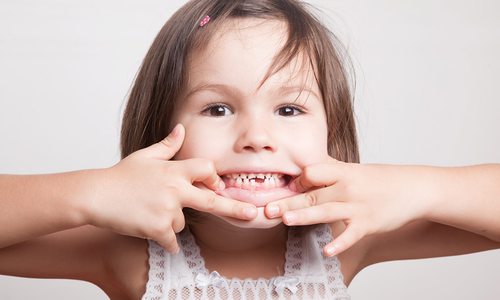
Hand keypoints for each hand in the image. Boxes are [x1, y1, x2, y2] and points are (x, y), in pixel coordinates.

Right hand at [86, 124, 256, 252]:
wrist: (95, 195)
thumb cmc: (120, 176)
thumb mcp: (145, 156)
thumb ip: (167, 145)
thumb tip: (181, 128)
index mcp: (174, 170)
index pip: (206, 169)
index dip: (213, 177)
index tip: (215, 186)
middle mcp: (175, 190)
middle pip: (212, 201)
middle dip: (234, 208)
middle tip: (253, 214)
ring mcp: (167, 210)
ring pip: (182, 222)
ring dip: (171, 221)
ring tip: (149, 211)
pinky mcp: (157, 228)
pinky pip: (171, 240)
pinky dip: (166, 240)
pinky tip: (153, 232)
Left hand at [265, 158, 430, 255]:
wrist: (414, 189)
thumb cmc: (380, 179)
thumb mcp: (354, 169)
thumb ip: (329, 168)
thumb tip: (305, 167)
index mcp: (342, 172)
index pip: (313, 172)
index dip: (298, 179)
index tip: (284, 187)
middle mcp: (347, 188)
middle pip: (313, 194)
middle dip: (289, 201)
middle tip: (268, 209)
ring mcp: (357, 207)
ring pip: (326, 212)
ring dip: (305, 216)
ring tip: (286, 220)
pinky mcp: (368, 224)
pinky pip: (350, 235)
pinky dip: (340, 243)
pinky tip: (327, 251)